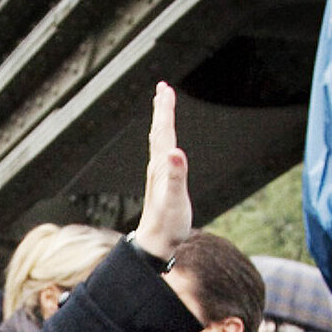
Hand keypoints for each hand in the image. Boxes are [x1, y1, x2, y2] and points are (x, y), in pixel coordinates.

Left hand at [130, 81, 190, 261]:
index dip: (165, 110)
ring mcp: (159, 175)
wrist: (155, 244)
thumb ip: (176, 176)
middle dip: (162, 109)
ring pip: (159, 142)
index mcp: (161, 166)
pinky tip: (167, 143)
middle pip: (159, 132)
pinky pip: (163, 154)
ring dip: (162, 122)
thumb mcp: (174, 200)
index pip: (163, 132)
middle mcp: (157, 167)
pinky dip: (165, 141)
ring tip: (163, 107)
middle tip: (163, 88)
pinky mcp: (162, 183)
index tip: (166, 88)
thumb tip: (175, 152)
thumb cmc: (167, 224)